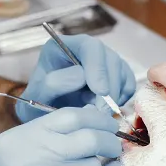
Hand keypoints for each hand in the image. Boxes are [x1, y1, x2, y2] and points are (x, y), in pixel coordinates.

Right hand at [0, 106, 123, 165]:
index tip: (103, 123)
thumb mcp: (10, 153)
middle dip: (108, 137)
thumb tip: (90, 116)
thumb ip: (44, 135)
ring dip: (105, 162)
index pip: (69, 116)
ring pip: (94, 162)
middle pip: (88, 136)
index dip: (94, 117)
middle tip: (113, 143)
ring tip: (104, 165)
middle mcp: (32, 154)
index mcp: (18, 137)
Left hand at [16, 35, 135, 122]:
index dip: (98, 67)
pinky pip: (128, 85)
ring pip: (121, 71)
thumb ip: (54, 83)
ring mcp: (102, 61)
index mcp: (61, 46)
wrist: (47, 118)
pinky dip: (122, 99)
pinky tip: (105, 110)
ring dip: (115, 96)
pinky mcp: (115, 76)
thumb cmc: (38, 105)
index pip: (89, 46)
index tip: (100, 92)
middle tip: (102, 111)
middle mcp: (85, 49)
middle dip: (110, 86)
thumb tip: (81, 75)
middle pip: (110, 58)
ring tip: (96, 113)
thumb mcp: (37, 96)